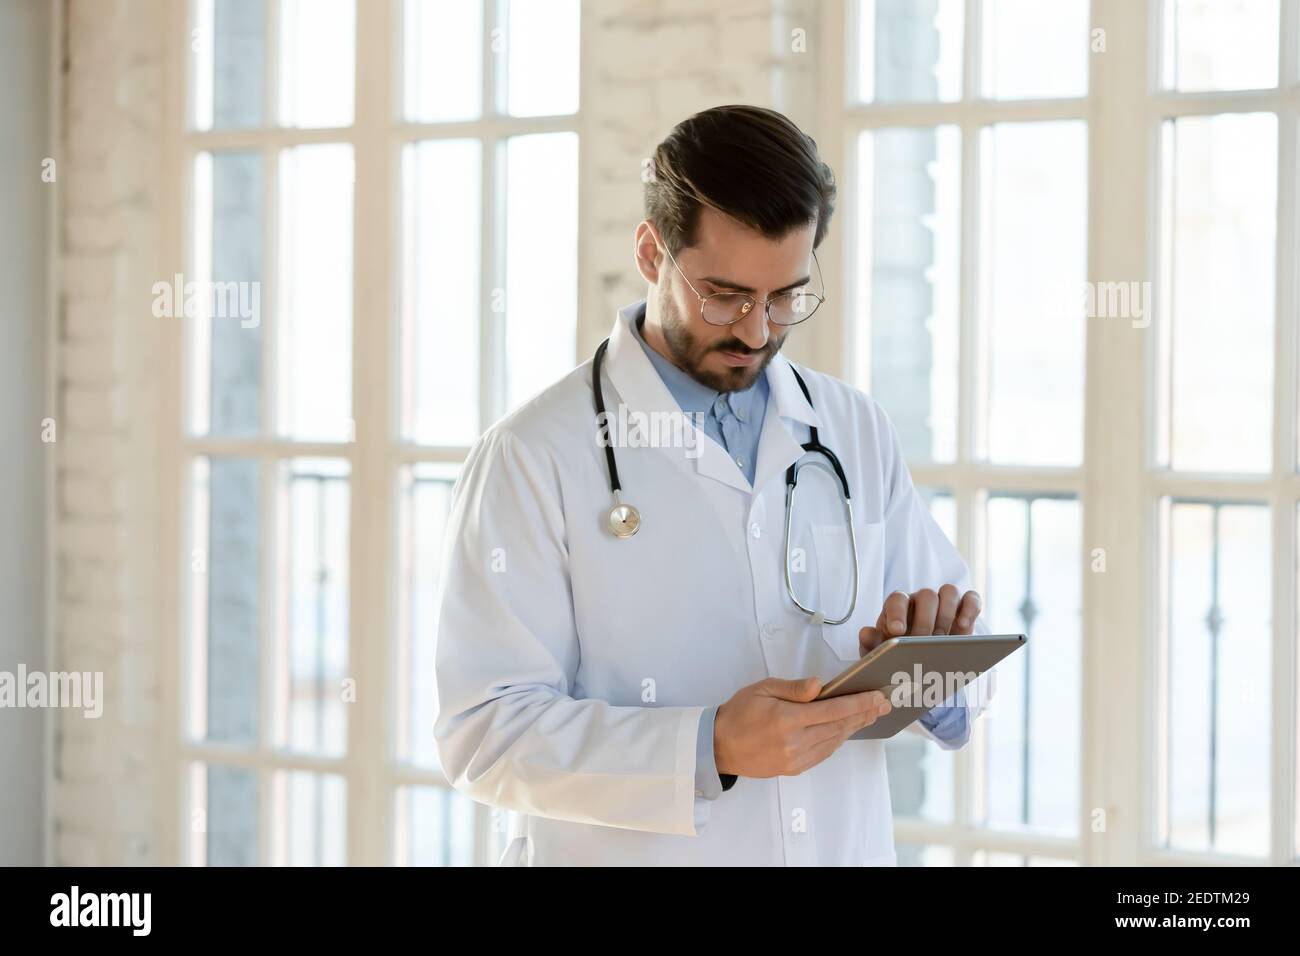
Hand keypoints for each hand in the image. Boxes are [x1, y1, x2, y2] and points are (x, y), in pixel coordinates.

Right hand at [713, 676, 891, 777]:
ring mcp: (796, 758)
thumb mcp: (762, 689)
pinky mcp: (795, 767)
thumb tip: (819, 684)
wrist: (720, 746)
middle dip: (863, 714)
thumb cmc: (739, 713)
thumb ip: (793, 688)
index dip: (858, 704)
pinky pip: (824, 752)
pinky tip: (846, 729)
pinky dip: (838, 739)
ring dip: (854, 727)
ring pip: (834, 741)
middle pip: (839, 727)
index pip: (832, 710)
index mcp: (787, 720)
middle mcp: (794, 742)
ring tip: (870, 714)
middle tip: (883, 704)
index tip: (877, 697)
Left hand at [859, 585, 980, 655]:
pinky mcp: (964, 610)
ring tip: (946, 637)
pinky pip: (971, 599)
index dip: (897, 613)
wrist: (920, 663)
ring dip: (948, 612)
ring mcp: (944, 603)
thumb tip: (866, 633)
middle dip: (925, 619)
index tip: (897, 632)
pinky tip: (965, 628)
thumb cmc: (898, 655)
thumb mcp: (880, 654)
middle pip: (926, 595)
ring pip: (949, 592)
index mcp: (898, 606)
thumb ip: (871, 644)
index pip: (897, 599)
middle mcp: (921, 600)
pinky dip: (970, 608)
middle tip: (923, 641)